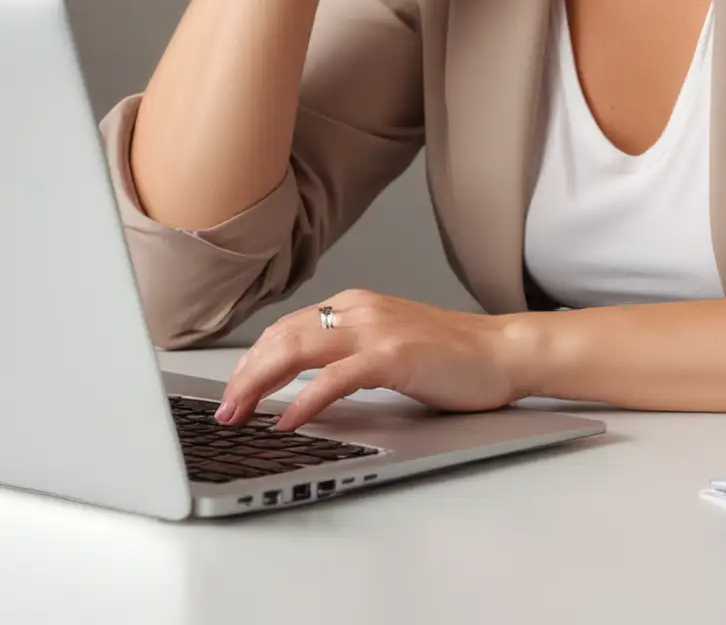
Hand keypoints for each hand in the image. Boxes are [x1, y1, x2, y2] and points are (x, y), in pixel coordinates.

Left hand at [213, 288, 526, 430]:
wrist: (502, 352)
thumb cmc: (451, 356)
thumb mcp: (388, 345)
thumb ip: (347, 355)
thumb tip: (301, 386)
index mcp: (355, 304)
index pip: (286, 328)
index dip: (251, 361)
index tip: (231, 391)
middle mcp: (359, 309)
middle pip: (282, 337)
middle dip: (244, 375)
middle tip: (223, 408)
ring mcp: (376, 330)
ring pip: (298, 350)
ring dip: (260, 384)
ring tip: (239, 413)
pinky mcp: (394, 356)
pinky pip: (336, 379)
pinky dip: (305, 400)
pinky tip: (288, 421)